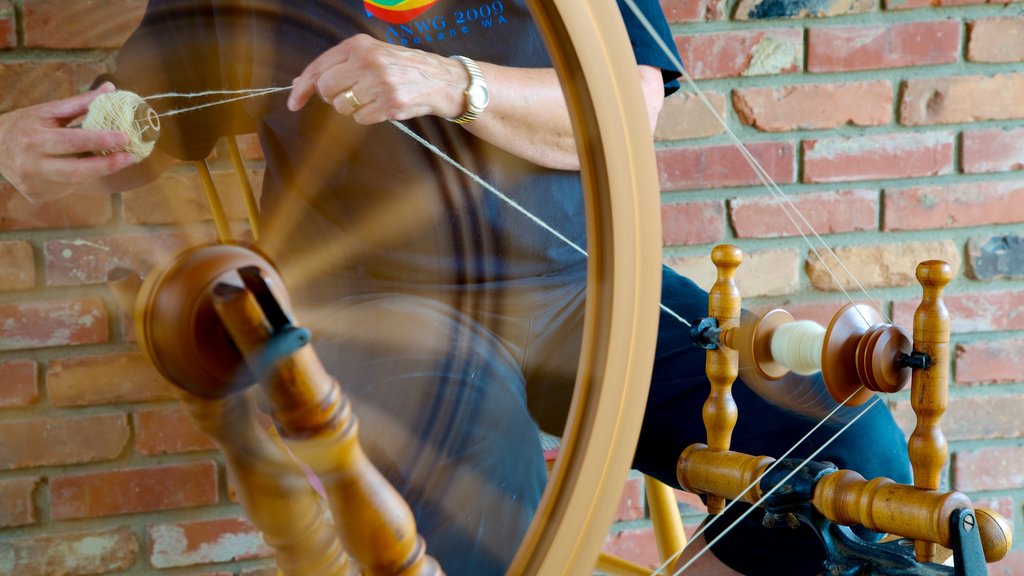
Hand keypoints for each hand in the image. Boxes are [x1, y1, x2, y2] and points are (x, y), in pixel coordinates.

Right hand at [0, 83, 136, 202]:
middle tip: (131, 156)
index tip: (124, 137)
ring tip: (116, 159)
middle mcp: (30, 164)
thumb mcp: (47, 111)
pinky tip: (86, 167)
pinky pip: (68, 188)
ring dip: (99, 171)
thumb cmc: (24, 125)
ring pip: (76, 182)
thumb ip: (79, 103)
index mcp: (32, 138)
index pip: (72, 141)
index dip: (100, 140)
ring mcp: (33, 183)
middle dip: (108, 164)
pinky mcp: (36, 195)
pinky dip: (82, 177)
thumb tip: (110, 89)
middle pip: (77, 170)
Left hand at [287, 34, 467, 123]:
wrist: (440, 79)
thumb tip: (300, 83)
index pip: (319, 67)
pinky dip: (368, 117)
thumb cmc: (401, 68)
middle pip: (326, 89)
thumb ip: (337, 66)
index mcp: (359, 45)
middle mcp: (368, 61)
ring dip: (353, 108)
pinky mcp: (391, 104)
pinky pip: (361, 118)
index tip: (293, 102)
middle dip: (333, 97)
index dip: (302, 87)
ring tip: (373, 98)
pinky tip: (383, 106)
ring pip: (342, 107)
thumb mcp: (370, 55)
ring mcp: (380, 83)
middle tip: (351, 94)